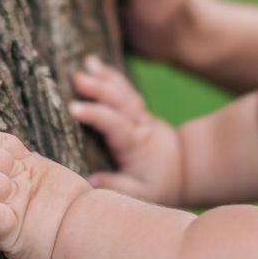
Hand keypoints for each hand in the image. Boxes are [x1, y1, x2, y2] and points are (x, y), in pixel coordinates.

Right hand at [70, 56, 183, 205]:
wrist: (184, 168)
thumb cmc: (157, 183)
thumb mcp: (140, 194)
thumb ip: (115, 186)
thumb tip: (89, 180)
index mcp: (136, 145)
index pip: (116, 126)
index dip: (96, 115)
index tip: (73, 108)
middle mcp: (140, 126)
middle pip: (121, 102)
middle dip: (99, 89)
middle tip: (77, 78)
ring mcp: (141, 115)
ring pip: (124, 93)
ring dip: (105, 78)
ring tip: (86, 64)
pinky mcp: (139, 110)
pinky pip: (125, 91)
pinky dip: (112, 77)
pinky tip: (96, 66)